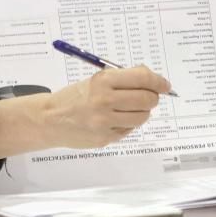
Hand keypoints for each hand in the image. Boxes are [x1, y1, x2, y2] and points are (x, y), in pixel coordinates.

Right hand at [43, 66, 170, 148]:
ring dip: (142, 112)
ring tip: (130, 109)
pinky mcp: (105, 138)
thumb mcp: (96, 80)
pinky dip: (128, 124)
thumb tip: (151, 78)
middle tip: (149, 97)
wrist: (51, 119)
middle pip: (147, 99)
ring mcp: (105, 122)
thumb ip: (123, 78)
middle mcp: (105, 101)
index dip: (158, 81)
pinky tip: (116, 119)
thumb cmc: (76, 96)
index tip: (164, 85)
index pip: (142, 79)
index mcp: (103, 81)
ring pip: (142, 117)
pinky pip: (129, 130)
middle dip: (153, 97)